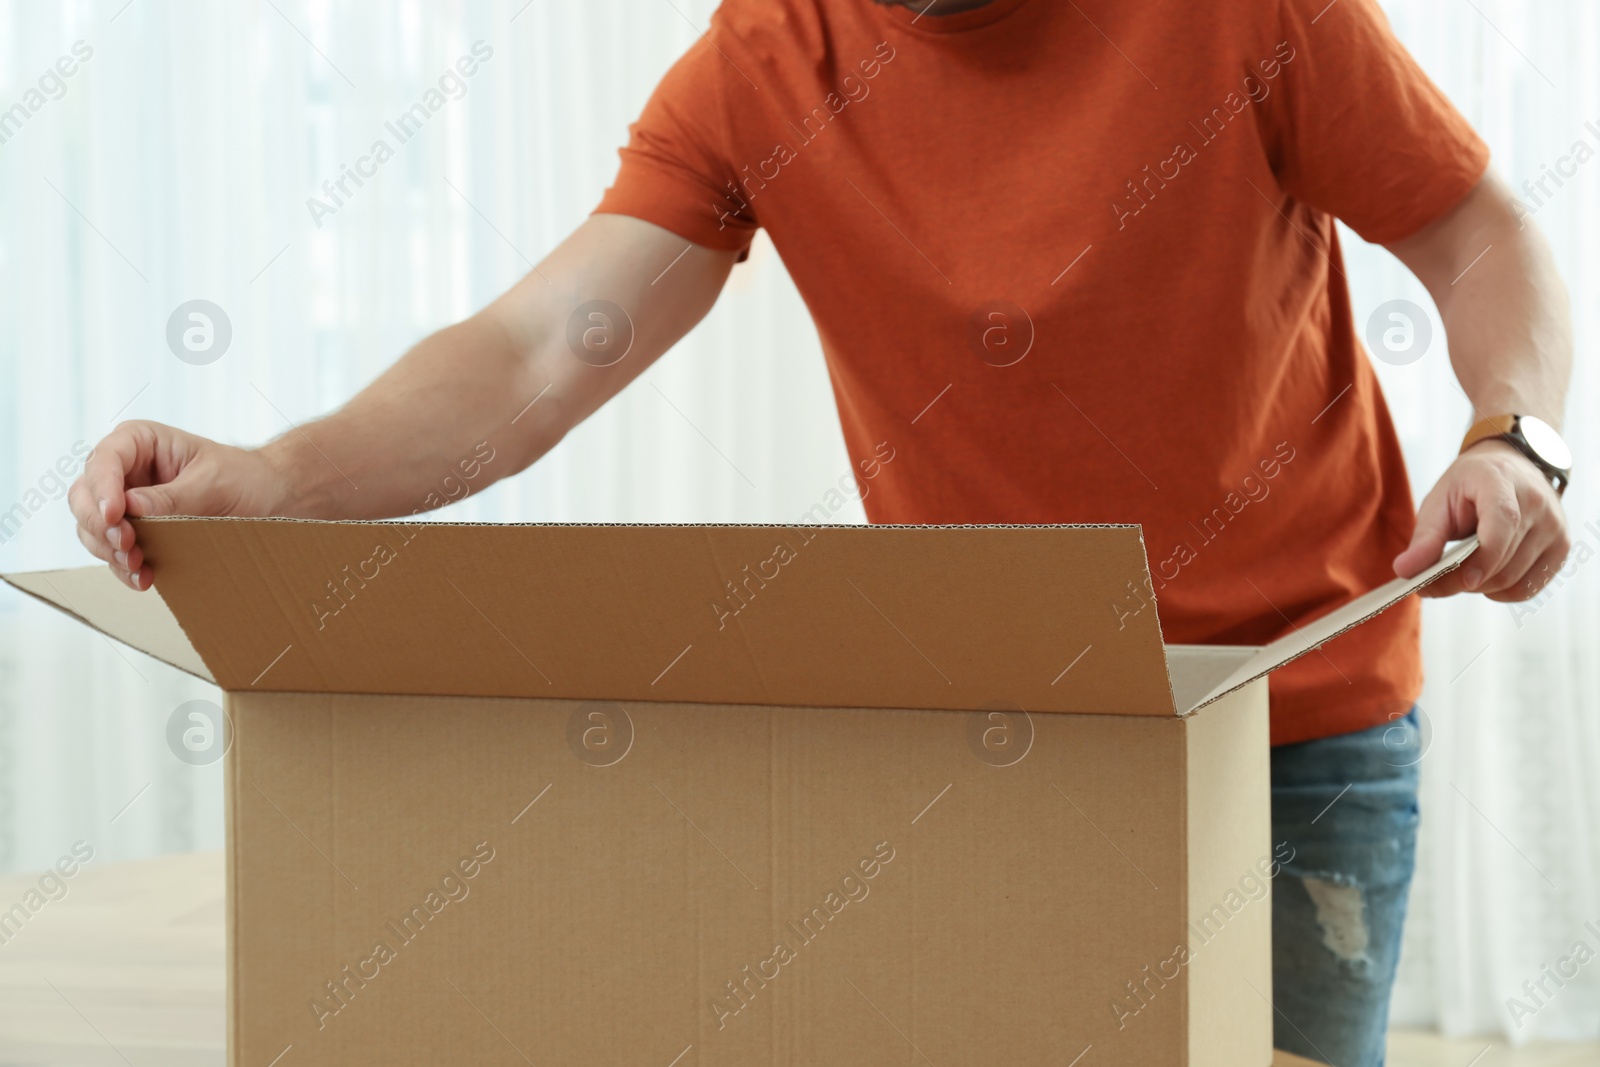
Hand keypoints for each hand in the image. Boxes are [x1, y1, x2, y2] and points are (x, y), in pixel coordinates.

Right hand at [67, 421, 289, 590]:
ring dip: (108, 549)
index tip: (115, 514)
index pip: (105, 459)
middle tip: (127, 545)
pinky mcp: (134, 531)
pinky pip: (112, 551)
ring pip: (91, 526)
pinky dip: (121, 566)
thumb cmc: (244, 478)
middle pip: (84, 495)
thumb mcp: (213, 483)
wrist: (269, 501)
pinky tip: (143, 576)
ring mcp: (125, 502)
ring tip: (137, 563)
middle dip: (99, 523)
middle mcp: (125, 470)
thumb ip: (171, 497)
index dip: (102, 487)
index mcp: (141, 442)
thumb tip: (130, 509)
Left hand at [1394, 439, 1570, 600]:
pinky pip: (1529, 587)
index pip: (1503, 522)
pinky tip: (1485, 577)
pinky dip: (1502, 592)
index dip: (1485, 557)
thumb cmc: (1469, 486)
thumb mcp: (1439, 501)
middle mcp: (1537, 503)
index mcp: (1501, 482)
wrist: (1508, 469)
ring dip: (1479, 587)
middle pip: (1503, 561)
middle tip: (1432, 584)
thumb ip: (1425, 538)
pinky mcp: (1561, 547)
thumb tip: (1404, 571)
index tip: (1463, 581)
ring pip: (1514, 579)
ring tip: (1459, 573)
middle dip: (1463, 581)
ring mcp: (1554, 526)